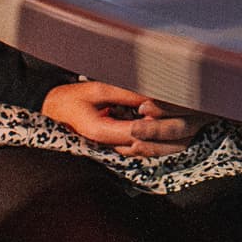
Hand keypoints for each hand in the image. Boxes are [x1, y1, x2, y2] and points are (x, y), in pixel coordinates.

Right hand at [45, 80, 202, 153]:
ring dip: (168, 140)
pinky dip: (158, 141)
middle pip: (148, 146)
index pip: (138, 130)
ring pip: (148, 151)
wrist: (53, 114)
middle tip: (189, 117)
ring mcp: (113, 149)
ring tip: (188, 126)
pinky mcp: (117, 147)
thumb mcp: (97, 90)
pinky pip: (142, 148)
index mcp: (100, 131)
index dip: (157, 120)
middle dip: (168, 132)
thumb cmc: (72, 100)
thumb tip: (152, 94)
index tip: (175, 105)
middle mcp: (109, 145)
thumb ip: (125, 93)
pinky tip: (174, 130)